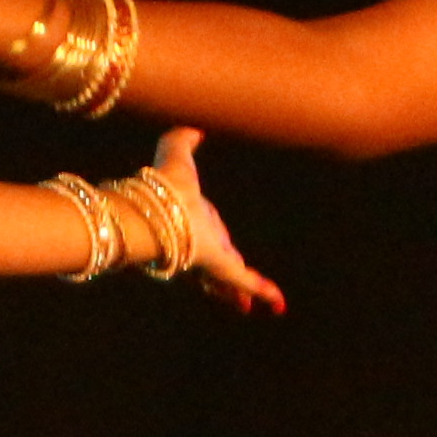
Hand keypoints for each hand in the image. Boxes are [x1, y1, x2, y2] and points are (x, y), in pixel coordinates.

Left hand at [142, 127, 286, 318]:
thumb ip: (182, 139)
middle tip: (230, 290)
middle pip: (217, 262)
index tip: (220, 245)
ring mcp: (211, 258)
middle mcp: (201, 243)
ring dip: (239, 293)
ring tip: (249, 307)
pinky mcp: (222, 268)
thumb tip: (197, 129)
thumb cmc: (164, 183)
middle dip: (222, 276)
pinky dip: (264, 293)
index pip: (207, 232)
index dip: (214, 238)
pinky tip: (278, 305)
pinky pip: (248, 283)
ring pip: (228, 281)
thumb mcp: (175, 154)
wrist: (157, 211)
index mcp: (191, 220)